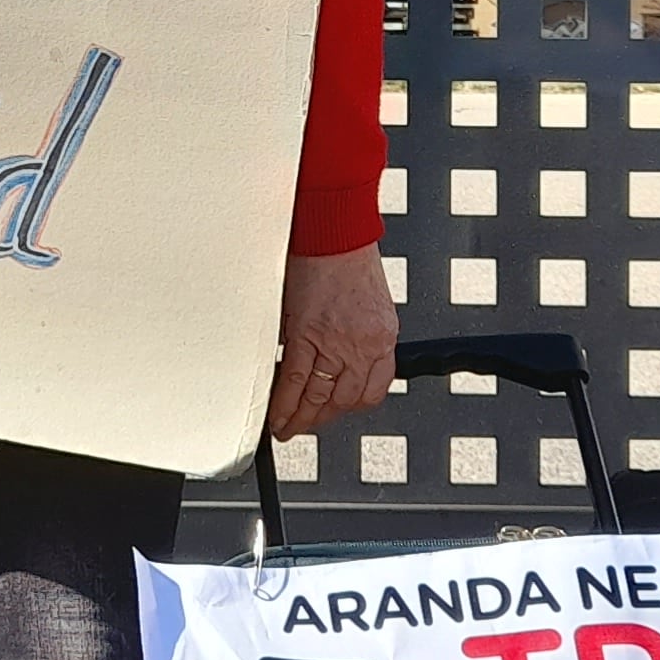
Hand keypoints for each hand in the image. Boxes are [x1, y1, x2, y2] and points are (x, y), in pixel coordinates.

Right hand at [267, 244, 397, 442]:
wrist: (334, 231)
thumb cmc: (347, 256)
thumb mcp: (370, 303)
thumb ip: (359, 335)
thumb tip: (339, 357)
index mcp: (383, 337)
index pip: (372, 390)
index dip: (350, 407)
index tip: (335, 411)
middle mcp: (364, 344)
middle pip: (344, 399)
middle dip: (322, 418)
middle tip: (305, 425)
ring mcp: (336, 342)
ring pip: (318, 396)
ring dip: (300, 418)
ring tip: (286, 428)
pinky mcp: (307, 333)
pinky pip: (296, 378)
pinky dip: (284, 401)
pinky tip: (277, 413)